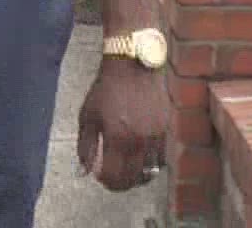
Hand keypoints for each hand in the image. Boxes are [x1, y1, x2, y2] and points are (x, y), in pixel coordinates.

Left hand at [77, 57, 171, 190]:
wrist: (133, 67)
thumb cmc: (106, 90)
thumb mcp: (87, 116)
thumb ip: (85, 146)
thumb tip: (84, 171)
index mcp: (117, 139)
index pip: (115, 177)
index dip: (106, 182)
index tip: (100, 177)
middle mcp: (140, 142)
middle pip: (133, 179)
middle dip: (120, 183)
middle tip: (111, 179)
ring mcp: (156, 138)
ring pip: (151, 172)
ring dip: (137, 176)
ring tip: (126, 170)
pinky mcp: (167, 132)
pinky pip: (162, 159)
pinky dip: (151, 164)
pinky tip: (140, 158)